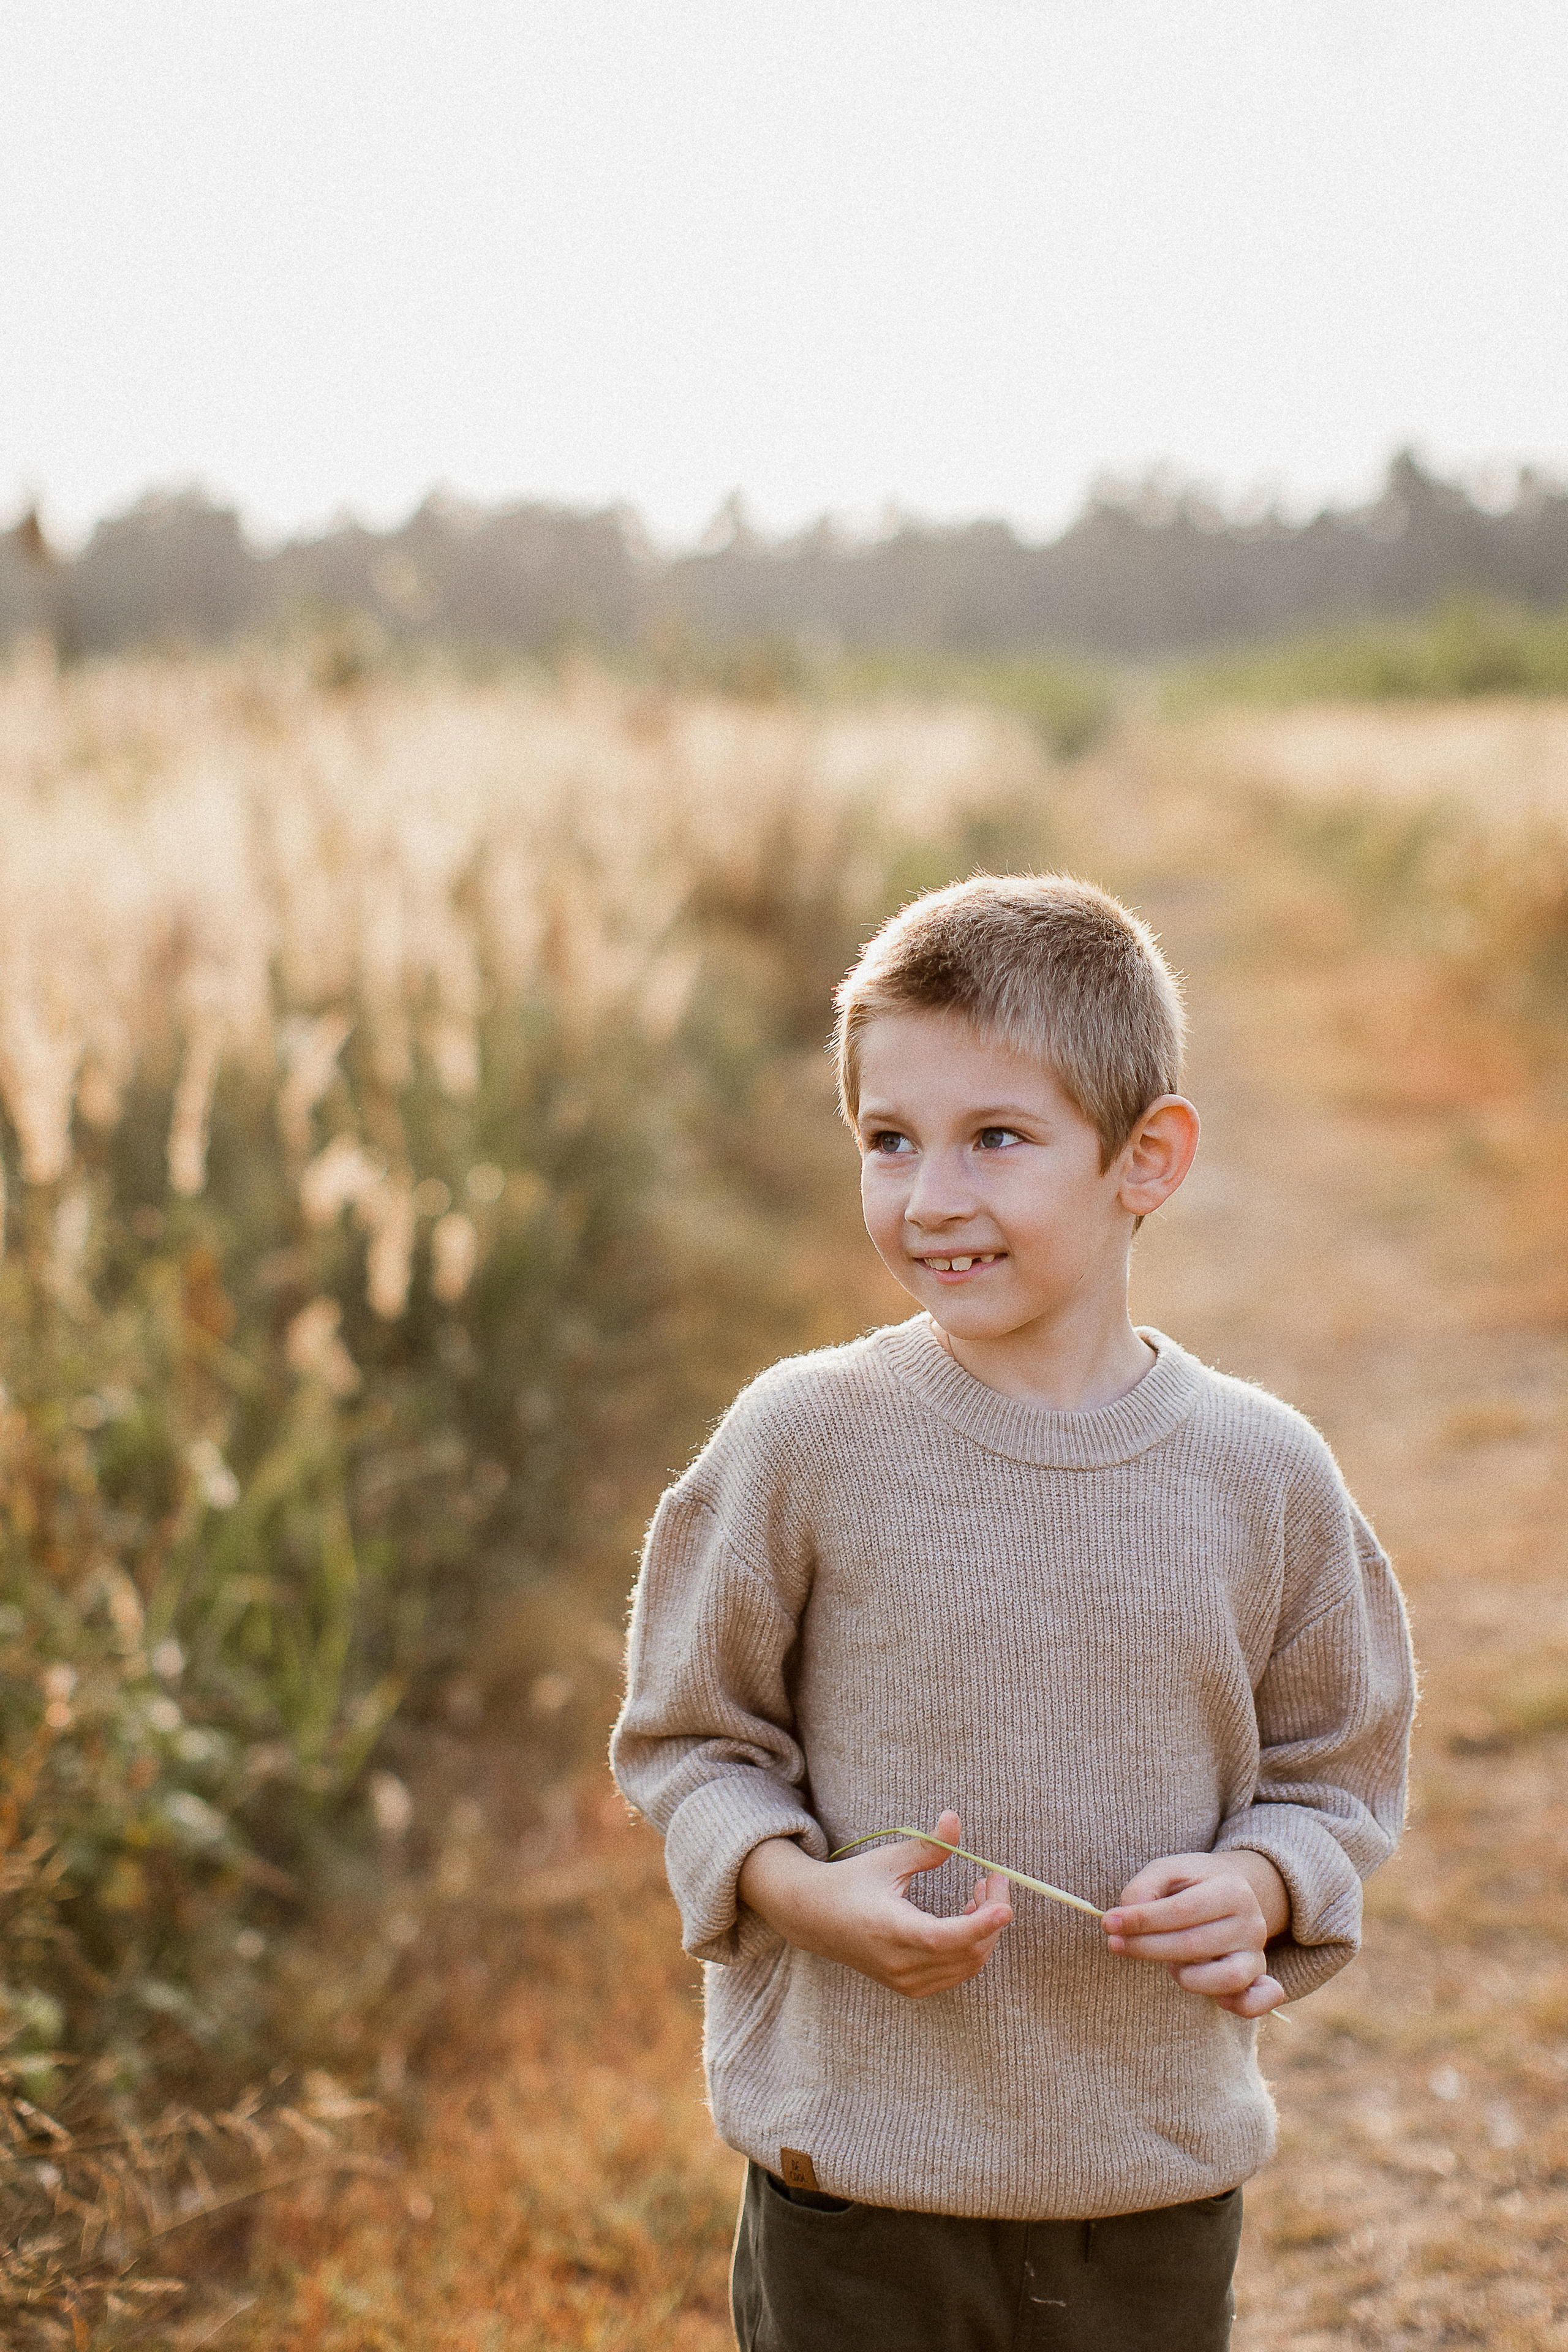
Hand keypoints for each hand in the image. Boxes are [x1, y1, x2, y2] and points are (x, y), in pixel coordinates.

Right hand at [737, 1810, 1011, 1999]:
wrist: (815, 1919)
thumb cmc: (852, 1883)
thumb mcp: (887, 1860)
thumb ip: (927, 1847)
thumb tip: (955, 1819)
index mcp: (891, 1930)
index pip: (943, 1938)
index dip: (979, 1925)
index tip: (1005, 1906)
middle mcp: (899, 1963)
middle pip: (966, 1952)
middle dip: (992, 1916)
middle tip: (995, 1880)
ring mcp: (905, 1981)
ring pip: (967, 1966)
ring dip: (985, 1932)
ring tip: (980, 1894)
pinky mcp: (910, 1987)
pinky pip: (955, 1973)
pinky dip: (971, 1948)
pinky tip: (966, 1919)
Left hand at [1101, 1850, 1289, 2017]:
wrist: (1229, 1893)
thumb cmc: (1191, 1884)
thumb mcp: (1167, 1871)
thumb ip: (1144, 1888)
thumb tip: (1130, 1914)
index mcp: (1232, 1889)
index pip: (1181, 1911)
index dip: (1142, 1920)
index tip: (1109, 1924)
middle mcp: (1252, 1923)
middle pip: (1195, 1945)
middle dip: (1147, 1948)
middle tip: (1116, 1944)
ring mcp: (1256, 1953)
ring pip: (1226, 1978)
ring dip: (1188, 1978)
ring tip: (1171, 1965)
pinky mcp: (1256, 1978)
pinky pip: (1258, 2001)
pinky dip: (1242, 2006)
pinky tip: (1217, 2000)